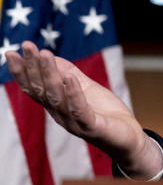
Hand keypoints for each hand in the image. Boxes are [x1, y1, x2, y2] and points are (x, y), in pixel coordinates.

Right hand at [5, 40, 162, 179]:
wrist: (129, 138)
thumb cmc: (106, 113)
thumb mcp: (87, 88)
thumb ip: (70, 73)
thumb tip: (50, 55)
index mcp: (57, 106)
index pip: (34, 88)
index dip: (22, 71)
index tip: (12, 52)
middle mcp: (60, 114)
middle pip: (41, 90)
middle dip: (32, 67)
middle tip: (27, 46)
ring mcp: (74, 122)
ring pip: (57, 98)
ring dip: (50, 75)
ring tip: (45, 55)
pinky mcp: (91, 127)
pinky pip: (79, 110)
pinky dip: (74, 93)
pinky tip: (70, 78)